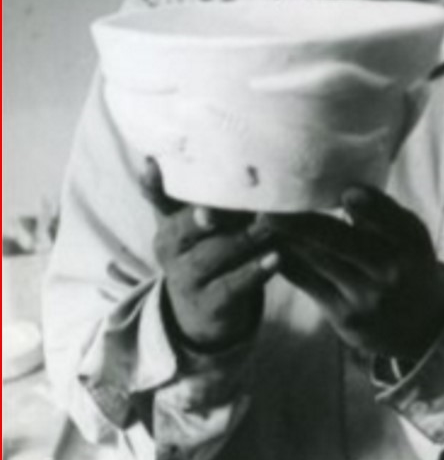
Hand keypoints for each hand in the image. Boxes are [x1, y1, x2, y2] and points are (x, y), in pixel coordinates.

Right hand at [141, 159, 279, 352]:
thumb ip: (209, 191)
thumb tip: (234, 146)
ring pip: (209, 256)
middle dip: (202, 214)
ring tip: (269, 225)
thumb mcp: (203, 221)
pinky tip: (275, 258)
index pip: (157, 197)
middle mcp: (169, 247)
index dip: (152, 183)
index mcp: (168, 220)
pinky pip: (231, 287)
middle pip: (182, 228)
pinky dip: (253, 272)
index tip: (152, 163)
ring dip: (242, 239)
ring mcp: (186, 278)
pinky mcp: (210, 304)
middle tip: (219, 204)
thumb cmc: (210, 249)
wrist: (203, 313)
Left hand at [266, 186, 443, 361]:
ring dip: (286, 240)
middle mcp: (389, 274)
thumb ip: (384, 212)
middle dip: (301, 223)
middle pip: (340, 242)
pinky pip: (308, 284)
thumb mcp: (412, 236)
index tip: (347, 192)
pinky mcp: (344, 318)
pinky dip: (286, 263)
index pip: (390, 221)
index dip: (369, 207)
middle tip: (269, 205)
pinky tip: (269, 246)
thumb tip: (349, 190)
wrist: (422, 326)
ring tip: (261, 220)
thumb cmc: (409, 264)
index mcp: (410, 246)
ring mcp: (364, 299)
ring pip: (318, 261)